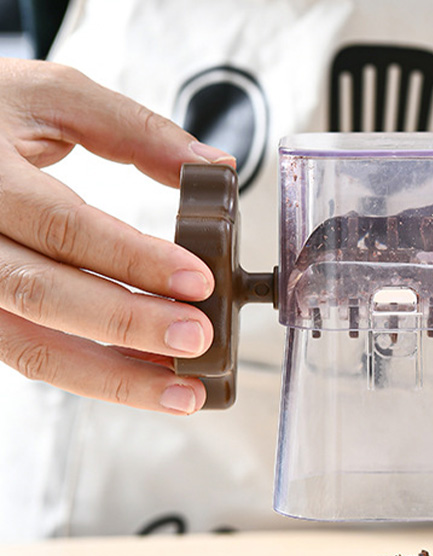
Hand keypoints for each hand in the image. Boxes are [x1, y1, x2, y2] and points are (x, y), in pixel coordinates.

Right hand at [0, 58, 234, 413]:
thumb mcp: (50, 97)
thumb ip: (133, 129)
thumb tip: (213, 165)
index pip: (63, 225)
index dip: (134, 258)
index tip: (198, 281)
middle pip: (43, 295)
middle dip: (128, 326)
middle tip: (197, 340)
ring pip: (32, 348)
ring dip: (115, 377)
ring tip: (184, 393)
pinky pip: (33, 356)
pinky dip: (95, 375)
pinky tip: (147, 380)